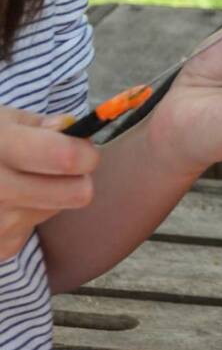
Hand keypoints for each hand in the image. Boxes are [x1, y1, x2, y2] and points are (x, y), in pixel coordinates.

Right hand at [0, 105, 98, 258]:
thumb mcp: (2, 120)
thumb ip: (38, 125)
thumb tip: (68, 127)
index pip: (65, 157)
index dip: (85, 153)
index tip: (83, 149)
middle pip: (76, 194)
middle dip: (77, 178)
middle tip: (60, 167)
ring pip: (56, 209)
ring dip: (48, 196)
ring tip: (17, 182)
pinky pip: (33, 228)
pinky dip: (25, 215)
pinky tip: (3, 203)